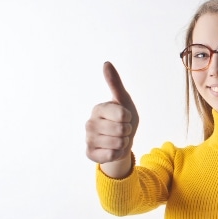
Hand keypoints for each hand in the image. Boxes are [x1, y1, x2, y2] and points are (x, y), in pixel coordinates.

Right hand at [85, 62, 138, 176]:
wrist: (122, 142)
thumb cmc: (124, 119)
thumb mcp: (124, 100)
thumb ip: (115, 83)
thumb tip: (106, 63)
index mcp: (98, 108)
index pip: (123, 115)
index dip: (129, 118)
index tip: (125, 118)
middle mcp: (90, 123)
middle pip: (121, 130)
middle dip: (128, 132)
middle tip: (123, 130)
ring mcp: (88, 139)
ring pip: (117, 143)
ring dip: (124, 143)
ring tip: (119, 139)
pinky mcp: (90, 153)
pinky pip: (111, 155)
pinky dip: (117, 153)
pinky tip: (112, 149)